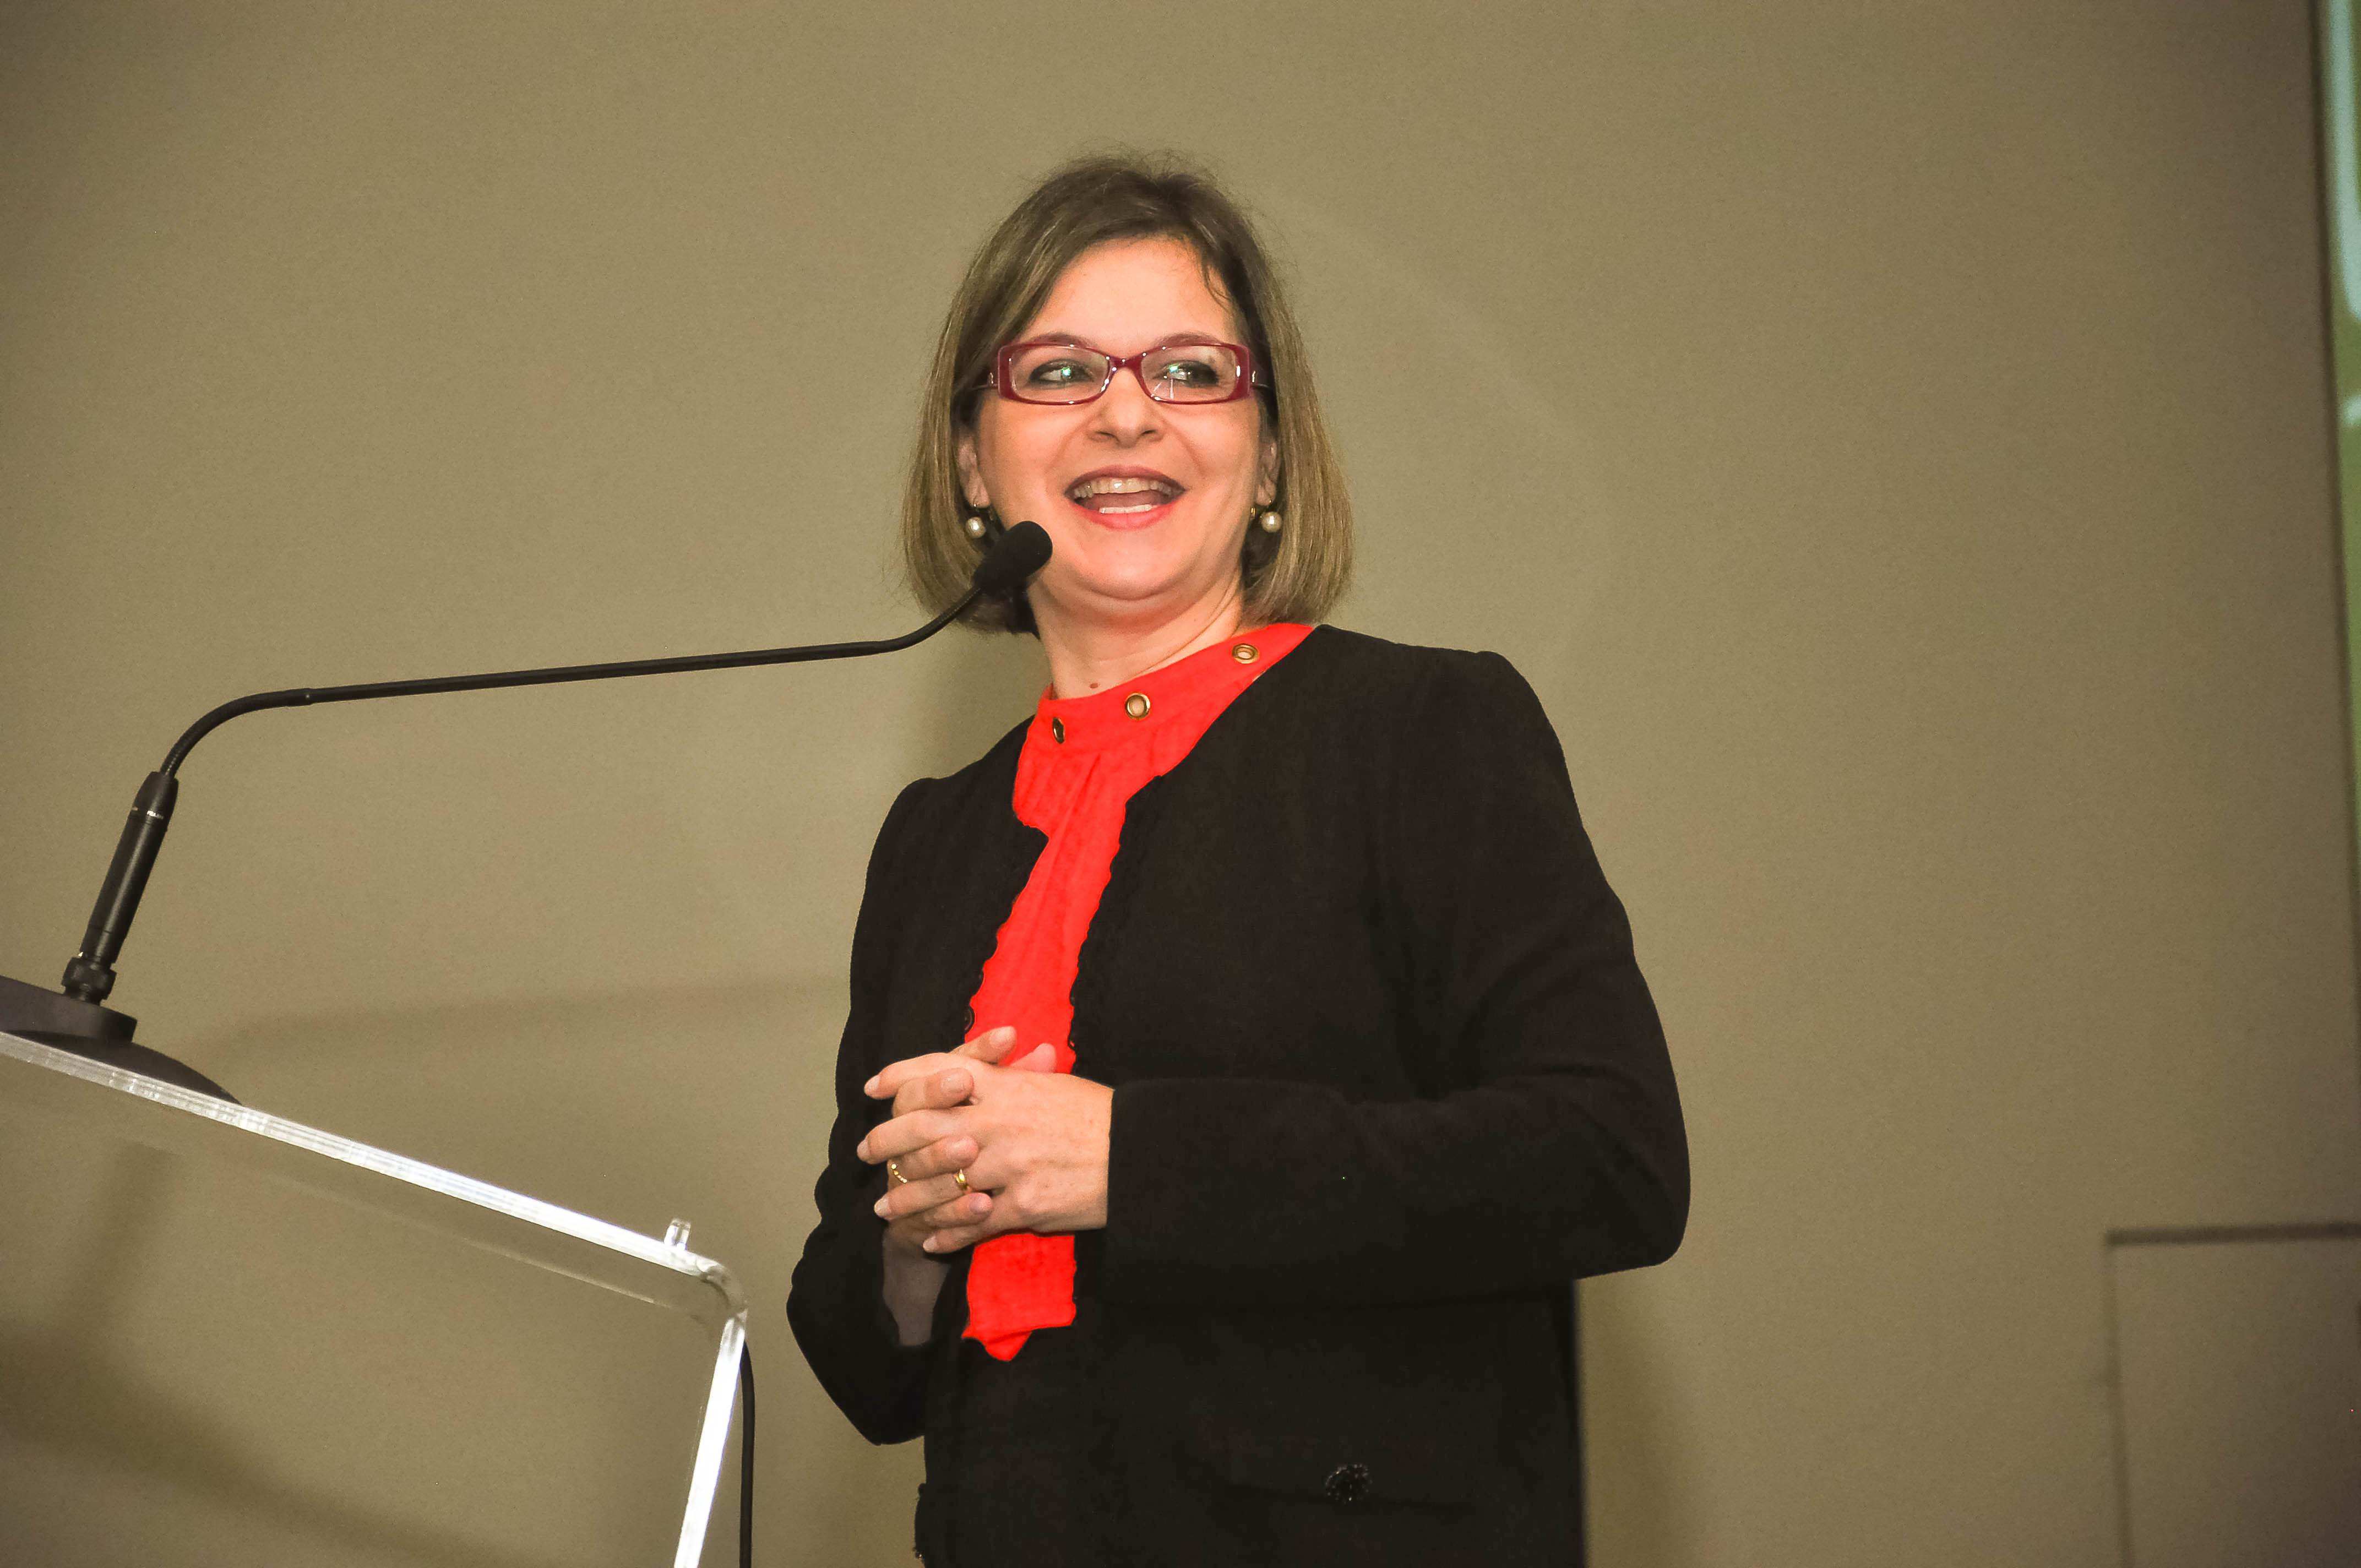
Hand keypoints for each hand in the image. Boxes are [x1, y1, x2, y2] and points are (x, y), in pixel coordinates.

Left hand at [858, 1025, 1110, 1253]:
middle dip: (887, 1141)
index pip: (939, 1072)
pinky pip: (973, 1224)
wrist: (1141, 1154)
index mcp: (1007, 1086)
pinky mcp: (1023, 1207)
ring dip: (907, 1199)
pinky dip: (947, 1234)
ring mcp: (1009, 1167)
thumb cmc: (1100, 1116)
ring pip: (940, 1185)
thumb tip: (980, 1071)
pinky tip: (931, 1240)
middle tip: (866, 1152)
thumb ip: (1012, 1078)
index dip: (900, 1077)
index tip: (873, 1087)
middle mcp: (999, 1123)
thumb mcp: (1055, 1084)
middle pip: (924, 1128)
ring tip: (886, 1210)